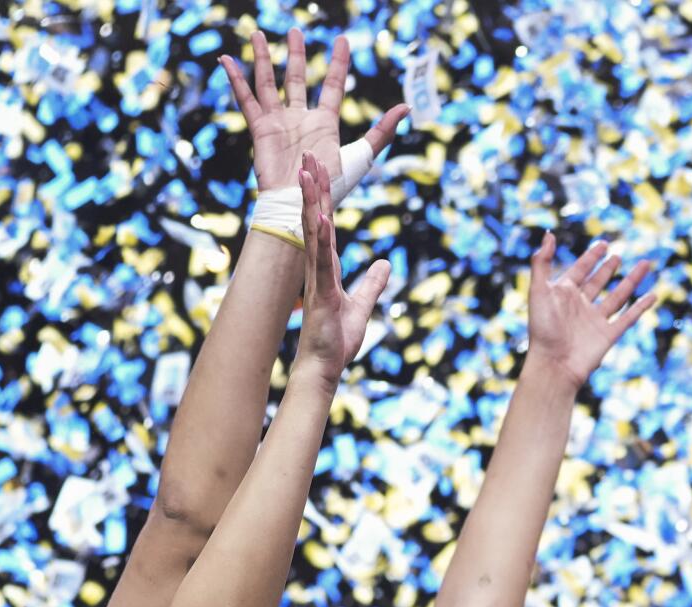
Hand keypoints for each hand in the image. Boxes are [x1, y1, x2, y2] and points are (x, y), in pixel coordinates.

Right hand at [220, 29, 407, 193]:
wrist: (301, 202)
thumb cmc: (332, 184)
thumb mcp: (362, 155)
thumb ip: (382, 132)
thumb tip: (406, 107)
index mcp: (325, 122)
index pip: (332, 85)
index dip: (338, 62)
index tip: (342, 40)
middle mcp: (301, 118)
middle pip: (296, 78)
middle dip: (296, 54)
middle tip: (295, 31)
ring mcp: (279, 121)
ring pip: (268, 82)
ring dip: (262, 58)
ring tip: (257, 33)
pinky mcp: (260, 128)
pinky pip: (246, 99)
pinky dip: (235, 79)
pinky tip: (226, 59)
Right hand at [293, 154, 388, 375]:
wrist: (323, 367)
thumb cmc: (338, 340)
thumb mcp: (362, 305)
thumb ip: (371, 284)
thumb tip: (383, 264)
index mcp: (326, 267)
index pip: (326, 225)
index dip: (323, 197)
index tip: (320, 170)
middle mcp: (317, 267)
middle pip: (315, 219)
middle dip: (313, 187)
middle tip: (308, 154)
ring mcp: (316, 277)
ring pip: (313, 231)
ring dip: (311, 201)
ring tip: (308, 172)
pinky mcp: (320, 291)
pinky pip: (320, 258)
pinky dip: (320, 236)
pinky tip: (320, 215)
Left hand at [524, 234, 660, 387]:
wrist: (554, 365)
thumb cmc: (542, 329)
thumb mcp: (538, 290)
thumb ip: (542, 262)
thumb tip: (549, 235)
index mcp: (563, 294)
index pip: (580, 270)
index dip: (591, 257)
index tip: (603, 244)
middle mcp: (581, 305)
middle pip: (599, 282)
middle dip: (608, 268)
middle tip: (617, 255)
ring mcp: (596, 320)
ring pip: (618, 296)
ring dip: (631, 280)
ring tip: (644, 264)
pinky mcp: (609, 335)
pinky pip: (628, 317)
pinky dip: (641, 306)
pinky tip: (652, 296)